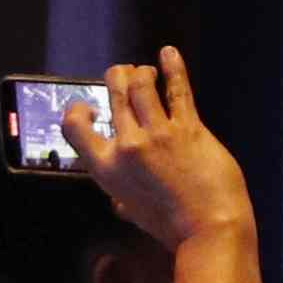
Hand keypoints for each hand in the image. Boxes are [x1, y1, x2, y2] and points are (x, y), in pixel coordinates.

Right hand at [83, 44, 256, 247]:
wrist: (209, 228)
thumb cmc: (171, 226)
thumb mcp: (132, 211)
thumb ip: (121, 195)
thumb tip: (119, 199)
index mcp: (105, 169)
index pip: (74, 127)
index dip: (77, 111)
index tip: (88, 107)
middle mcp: (126, 146)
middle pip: (113, 95)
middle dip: (116, 77)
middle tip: (123, 74)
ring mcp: (157, 133)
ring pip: (141, 85)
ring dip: (142, 72)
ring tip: (147, 70)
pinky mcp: (188, 128)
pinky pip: (177, 89)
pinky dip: (173, 67)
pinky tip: (169, 54)